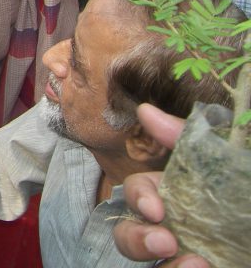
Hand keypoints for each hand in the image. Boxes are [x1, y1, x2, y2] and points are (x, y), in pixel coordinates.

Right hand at [113, 105, 206, 267]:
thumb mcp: (233, 164)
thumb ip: (190, 141)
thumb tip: (144, 109)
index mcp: (183, 192)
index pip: (140, 190)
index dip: (140, 197)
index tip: (156, 210)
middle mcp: (177, 223)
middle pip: (127, 228)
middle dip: (134, 237)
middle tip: (165, 243)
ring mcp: (180, 252)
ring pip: (136, 253)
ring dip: (147, 255)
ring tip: (191, 264)